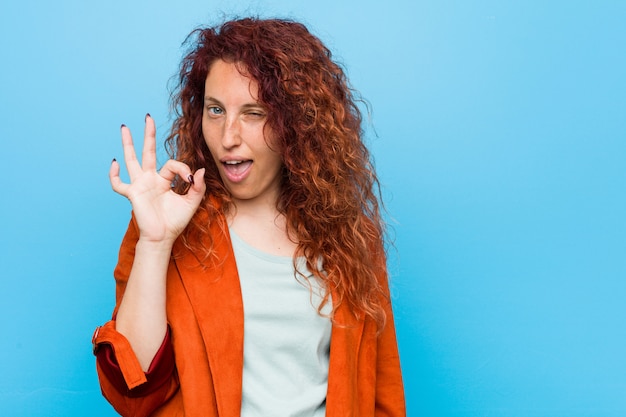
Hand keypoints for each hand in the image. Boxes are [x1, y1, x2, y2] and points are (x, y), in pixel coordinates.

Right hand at [109, 114, 205, 242]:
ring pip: (132, 160)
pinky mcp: (133, 194)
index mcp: (164, 180)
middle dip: (148, 135)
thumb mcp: (192, 202)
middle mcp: (150, 179)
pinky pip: (119, 184)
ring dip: (128, 143)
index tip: (190, 178)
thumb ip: (198, 186)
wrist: (163, 237)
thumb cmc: (176, 221)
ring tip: (124, 127)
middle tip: (148, 117)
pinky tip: (115, 163)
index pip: (172, 164)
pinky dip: (114, 175)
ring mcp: (140, 185)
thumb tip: (199, 170)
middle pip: (148, 151)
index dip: (183, 168)